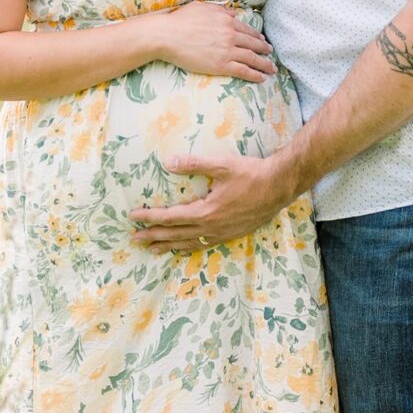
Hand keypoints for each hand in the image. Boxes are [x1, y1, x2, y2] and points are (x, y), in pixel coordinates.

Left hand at [132, 148, 293, 249]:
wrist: (279, 187)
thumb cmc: (250, 173)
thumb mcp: (221, 165)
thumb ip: (193, 164)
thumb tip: (168, 162)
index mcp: (206, 211)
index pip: (171, 217)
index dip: (150, 217)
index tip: (133, 217)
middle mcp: (211, 227)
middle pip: (176, 235)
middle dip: (153, 237)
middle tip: (134, 240)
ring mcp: (221, 233)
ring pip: (189, 243)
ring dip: (169, 246)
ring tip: (153, 250)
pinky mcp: (231, 234)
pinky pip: (204, 245)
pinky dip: (189, 247)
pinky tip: (184, 248)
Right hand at [154, 1, 275, 80]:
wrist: (168, 35)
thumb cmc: (180, 20)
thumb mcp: (202, 7)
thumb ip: (219, 9)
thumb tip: (232, 13)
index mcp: (226, 20)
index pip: (247, 29)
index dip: (256, 36)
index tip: (262, 40)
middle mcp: (231, 35)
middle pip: (253, 43)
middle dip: (264, 49)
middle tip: (270, 53)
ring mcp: (227, 51)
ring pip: (252, 58)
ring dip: (264, 64)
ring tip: (272, 68)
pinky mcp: (222, 65)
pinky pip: (244, 70)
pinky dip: (255, 74)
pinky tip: (262, 78)